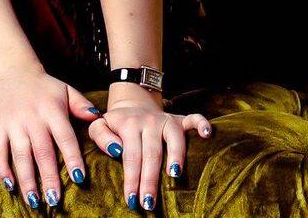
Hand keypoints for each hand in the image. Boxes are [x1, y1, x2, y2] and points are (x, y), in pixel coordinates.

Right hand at [0, 61, 103, 208]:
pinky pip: (0, 153)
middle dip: (49, 178)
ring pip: (21, 157)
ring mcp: (14, 125)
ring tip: (35, 201)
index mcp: (53, 111)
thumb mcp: (67, 90)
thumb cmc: (46, 85)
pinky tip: (10, 186)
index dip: (72, 158)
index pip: (65, 138)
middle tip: (56, 200)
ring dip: (28, 181)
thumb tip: (100, 119)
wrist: (14, 71)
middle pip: (42, 153)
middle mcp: (33, 120)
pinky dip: (3, 170)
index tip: (79, 178)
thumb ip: (82, 106)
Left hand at [89, 83, 213, 212]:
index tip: (131, 199)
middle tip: (149, 203)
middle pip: (151, 153)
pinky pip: (193, 118)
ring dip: (176, 156)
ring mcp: (166, 119)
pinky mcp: (180, 118)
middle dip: (150, 179)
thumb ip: (100, 136)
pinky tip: (207, 135)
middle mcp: (149, 121)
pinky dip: (202, 124)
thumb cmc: (116, 123)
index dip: (131, 178)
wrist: (133, 103)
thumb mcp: (100, 125)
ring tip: (174, 176)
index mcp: (128, 124)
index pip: (130, 156)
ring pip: (174, 138)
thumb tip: (115, 151)